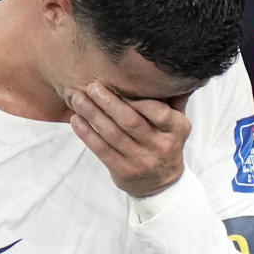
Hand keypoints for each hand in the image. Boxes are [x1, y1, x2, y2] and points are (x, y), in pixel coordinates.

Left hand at [69, 82, 191, 197]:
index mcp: (177, 129)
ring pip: (113, 135)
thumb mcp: (177, 122)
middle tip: (92, 87)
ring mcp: (142, 161)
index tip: (118, 82)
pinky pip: (102, 150)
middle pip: (131, 122)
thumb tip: (171, 70)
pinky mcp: (124, 172)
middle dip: (109, 103)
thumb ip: (174, 99)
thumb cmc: (165, 142)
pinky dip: (87, 134)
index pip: (158, 112)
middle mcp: (160, 146)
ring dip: (93, 115)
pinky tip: (76, 120)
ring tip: (78, 99)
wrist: (162, 183)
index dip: (137, 98)